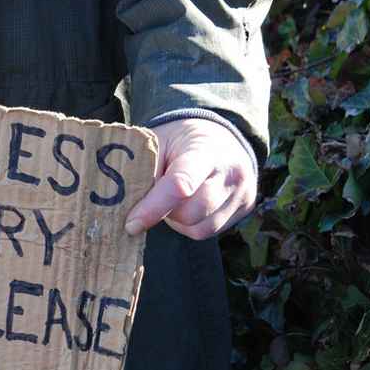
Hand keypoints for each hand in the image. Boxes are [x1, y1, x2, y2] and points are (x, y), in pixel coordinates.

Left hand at [125, 118, 256, 239]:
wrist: (220, 136)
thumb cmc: (180, 142)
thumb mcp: (158, 144)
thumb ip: (143, 170)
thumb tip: (123, 205)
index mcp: (205, 150)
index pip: (181, 184)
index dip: (153, 208)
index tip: (131, 224)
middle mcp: (231, 173)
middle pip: (190, 212)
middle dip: (164, 212)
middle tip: (153, 200)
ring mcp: (242, 192)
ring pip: (199, 228)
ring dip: (177, 221)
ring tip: (172, 201)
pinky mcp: (246, 207)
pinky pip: (209, 232)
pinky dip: (191, 225)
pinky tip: (187, 207)